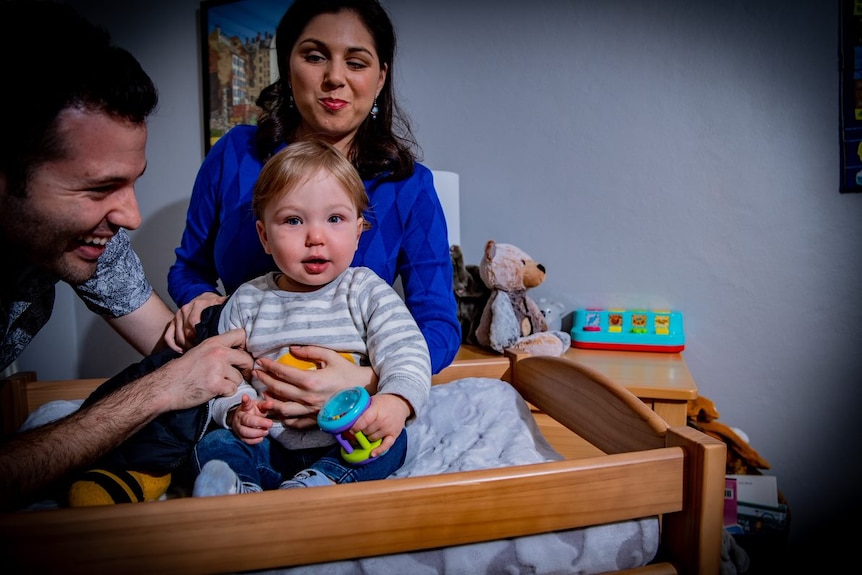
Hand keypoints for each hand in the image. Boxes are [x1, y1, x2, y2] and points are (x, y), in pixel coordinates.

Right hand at [155, 328, 252, 411]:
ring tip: (218, 383)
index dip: (245, 345)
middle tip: (239, 375)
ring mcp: (217, 368)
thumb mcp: (199, 351)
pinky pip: (233, 389)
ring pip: (240, 377)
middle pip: (247, 358)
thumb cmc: (181, 371)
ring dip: (232, 383)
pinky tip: (215, 391)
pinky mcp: (216, 384)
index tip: (242, 354)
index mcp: (213, 342)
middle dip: (245, 369)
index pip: (241, 334)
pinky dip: (226, 393)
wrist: (165, 387)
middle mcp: (218, 353)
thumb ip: (217, 349)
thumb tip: (237, 351)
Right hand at [163, 292, 226, 351]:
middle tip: (204, 352)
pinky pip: (168, 336)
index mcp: (200, 303)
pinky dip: (174, 345)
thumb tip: (241, 321)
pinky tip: (182, 351)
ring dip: (186, 346)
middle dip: (195, 344)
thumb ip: (230, 312)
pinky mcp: (172, 321)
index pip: (195, 322)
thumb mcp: (224, 305)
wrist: (206, 298)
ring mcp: (178, 315)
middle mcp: (187, 308)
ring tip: (196, 353)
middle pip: (187, 332)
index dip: (201, 337)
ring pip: (179, 336)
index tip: (209, 346)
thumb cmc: (217, 305)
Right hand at [228, 394, 273, 444]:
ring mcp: (238, 427)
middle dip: (259, 423)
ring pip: (245, 432)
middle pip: (246, 421)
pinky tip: (261, 437)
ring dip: (257, 433)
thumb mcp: (259, 406)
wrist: (244, 419)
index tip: (245, 397)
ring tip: (266, 431)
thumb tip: (271, 403)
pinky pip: (246, 440)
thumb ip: (265, 405)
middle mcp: (239, 417)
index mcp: (244, 408)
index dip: (245, 400)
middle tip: (270, 423)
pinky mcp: (240, 436)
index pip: (245, 403)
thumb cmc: (253, 412)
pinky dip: (254, 440)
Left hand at [254, 346, 377, 428]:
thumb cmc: (347, 371)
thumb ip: (310, 351)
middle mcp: (308, 397)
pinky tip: (278, 411)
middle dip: (265, 380)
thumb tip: (291, 348)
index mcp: (311, 380)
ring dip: (270, 400)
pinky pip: (295, 422)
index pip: (283, 372)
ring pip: (283, 409)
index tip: (261, 361)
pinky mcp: (316, 419)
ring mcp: (311, 410)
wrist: (364, 390)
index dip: (269, 366)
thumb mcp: (330, 356)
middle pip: (279, 390)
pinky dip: (284, 418)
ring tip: (263, 393)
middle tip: (256, 373)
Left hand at [352, 394, 409, 457]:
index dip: (354, 427)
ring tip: (368, 430)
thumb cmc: (383, 403)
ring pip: (372, 439)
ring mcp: (388, 428)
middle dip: (361, 431)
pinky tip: (372, 453)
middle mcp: (383, 420)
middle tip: (360, 428)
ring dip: (368, 436)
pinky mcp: (394, 435)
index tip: (349, 429)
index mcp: (376, 410)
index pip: (363, 421)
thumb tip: (345, 419)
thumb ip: (361, 410)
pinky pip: (386, 445)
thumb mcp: (371, 401)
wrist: (400, 403)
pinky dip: (378, 450)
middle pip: (366, 431)